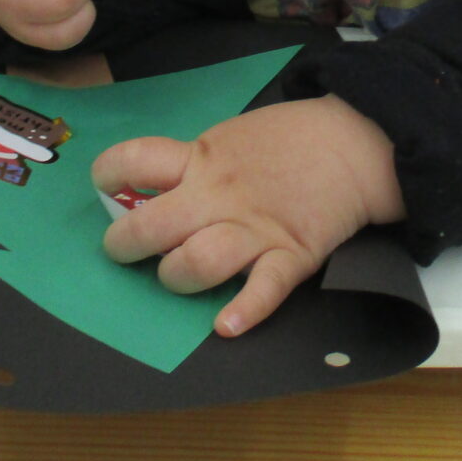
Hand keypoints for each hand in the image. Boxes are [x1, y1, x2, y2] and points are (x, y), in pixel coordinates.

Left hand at [93, 96, 405, 336]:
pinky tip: (226, 324)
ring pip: (198, 261)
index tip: (107, 186)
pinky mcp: (291, 253)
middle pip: (154, 225)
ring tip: (175, 275)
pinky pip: (265, 287)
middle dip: (125, 245)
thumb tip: (153, 190)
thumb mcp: (231, 136)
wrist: (354, 141)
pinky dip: (246, 309)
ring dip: (176, 277)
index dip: (109, 174)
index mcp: (202, 158)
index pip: (136, 161)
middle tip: (124, 251)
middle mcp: (219, 195)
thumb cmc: (288, 138)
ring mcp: (254, 227)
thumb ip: (194, 163)